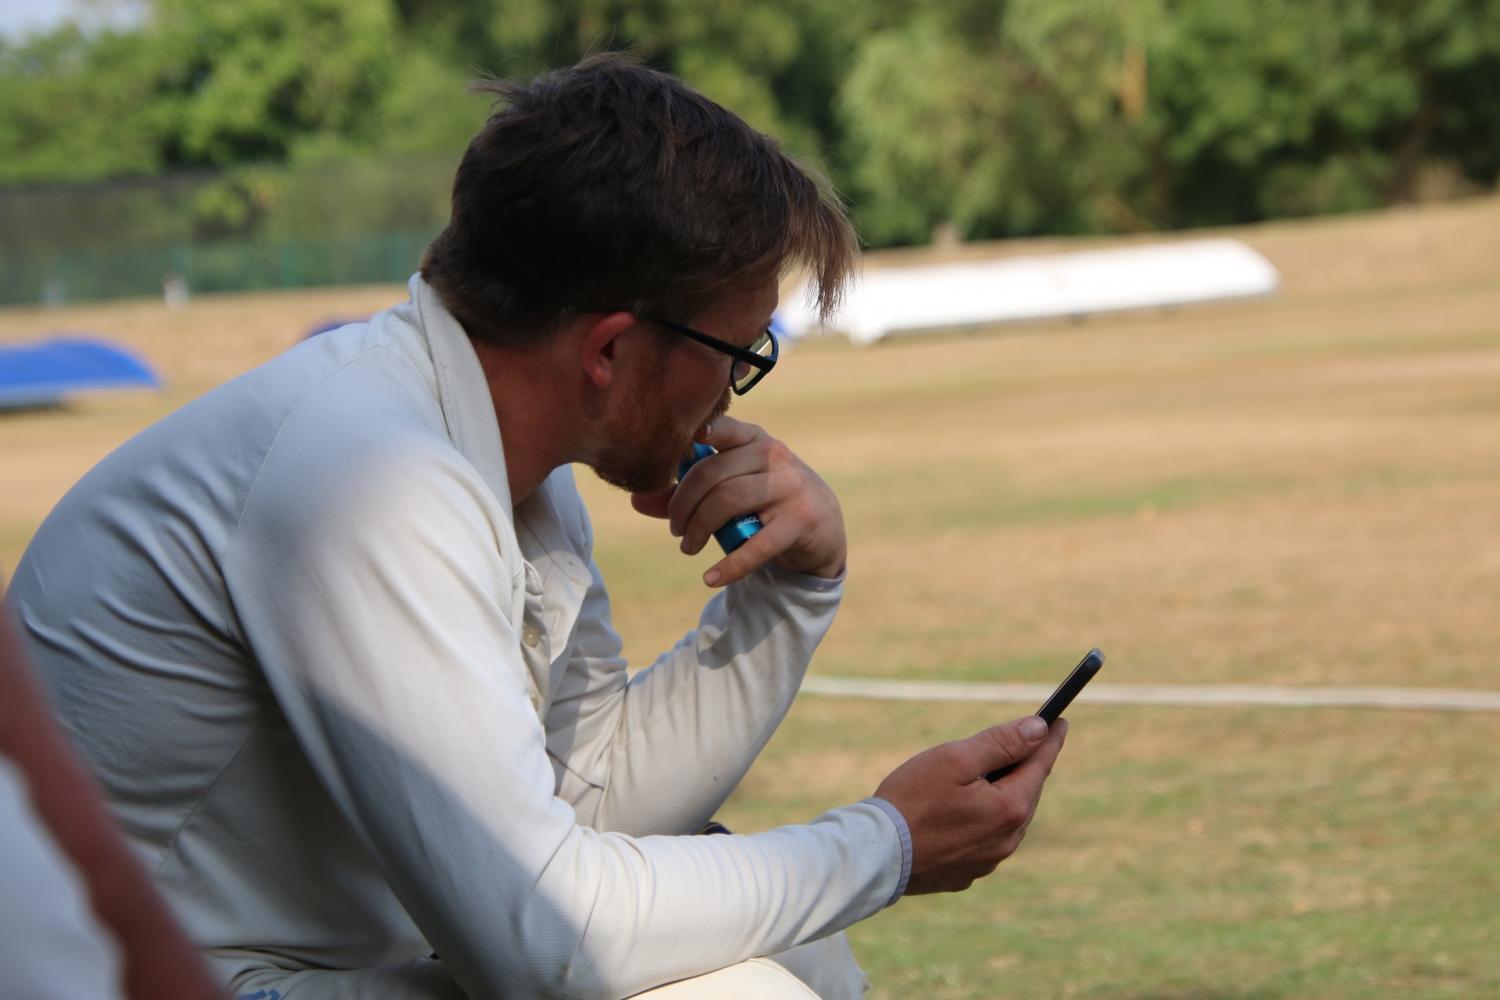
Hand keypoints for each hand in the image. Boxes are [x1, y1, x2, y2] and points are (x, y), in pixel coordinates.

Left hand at [630, 416, 846, 587]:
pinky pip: (757, 545)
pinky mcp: (801, 520)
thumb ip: (686, 492)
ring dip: (699, 529)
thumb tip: (638, 499)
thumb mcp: (731, 489)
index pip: (717, 429)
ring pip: (728, 501)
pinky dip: (729, 565)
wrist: (822, 527)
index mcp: (753, 439)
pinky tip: (710, 578)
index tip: (668, 459)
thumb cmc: (764, 502)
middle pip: (711, 473)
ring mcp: (790, 486)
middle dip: (682, 505)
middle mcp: (774, 455)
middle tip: (675, 528)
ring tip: (688, 547)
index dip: (689, 439)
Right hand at [873, 716, 1067, 894]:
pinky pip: (985, 839)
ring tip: (985, 776)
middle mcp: (1007, 840)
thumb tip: (1040, 730)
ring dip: (1002, 794)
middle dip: (1024, 766)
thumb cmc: (911, 801)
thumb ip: (1001, 743)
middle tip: (1023, 742)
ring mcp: (987, 861)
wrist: (877, 856)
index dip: (1050, 740)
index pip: (1039, 764)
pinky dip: (982, 820)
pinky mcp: (966, 874)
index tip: (1061, 721)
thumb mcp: (955, 759)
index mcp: (1009, 808)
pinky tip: (961, 812)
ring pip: (1006, 818)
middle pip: (1024, 792)